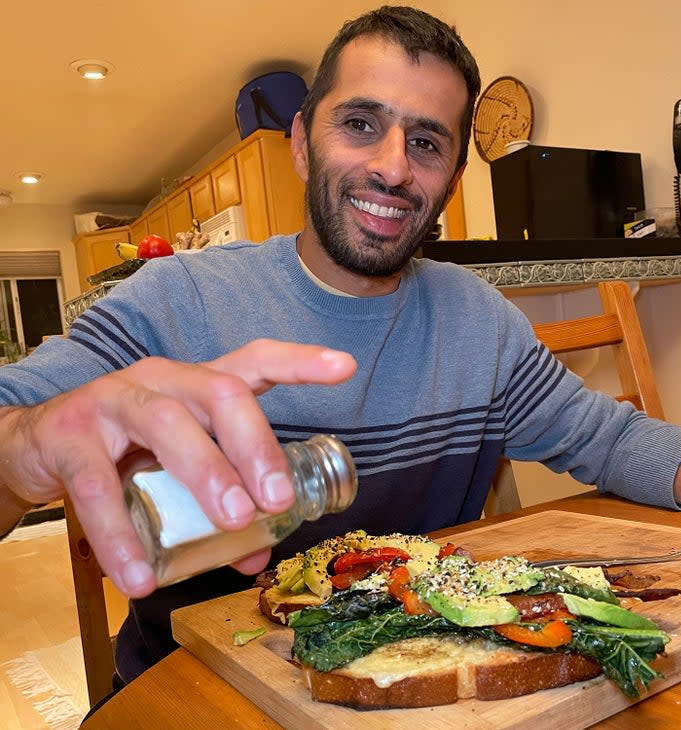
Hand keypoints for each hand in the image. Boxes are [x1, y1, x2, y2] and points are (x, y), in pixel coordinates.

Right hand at [0, 340, 355, 596]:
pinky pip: (98, 485)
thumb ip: (221, 507)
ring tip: (234, 523)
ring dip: (207, 474)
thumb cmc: (129, 449)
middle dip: (257, 443)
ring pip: (168, 424)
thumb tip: (257, 553)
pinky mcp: (72, 434)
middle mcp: (164, 380)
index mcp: (199, 384)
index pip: (255, 359)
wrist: (41, 443)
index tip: (344, 367)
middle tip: (277, 499)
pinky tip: (141, 576)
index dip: (299, 361)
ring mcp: (116, 400)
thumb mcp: (180, 471)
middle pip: (221, 391)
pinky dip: (122, 535)